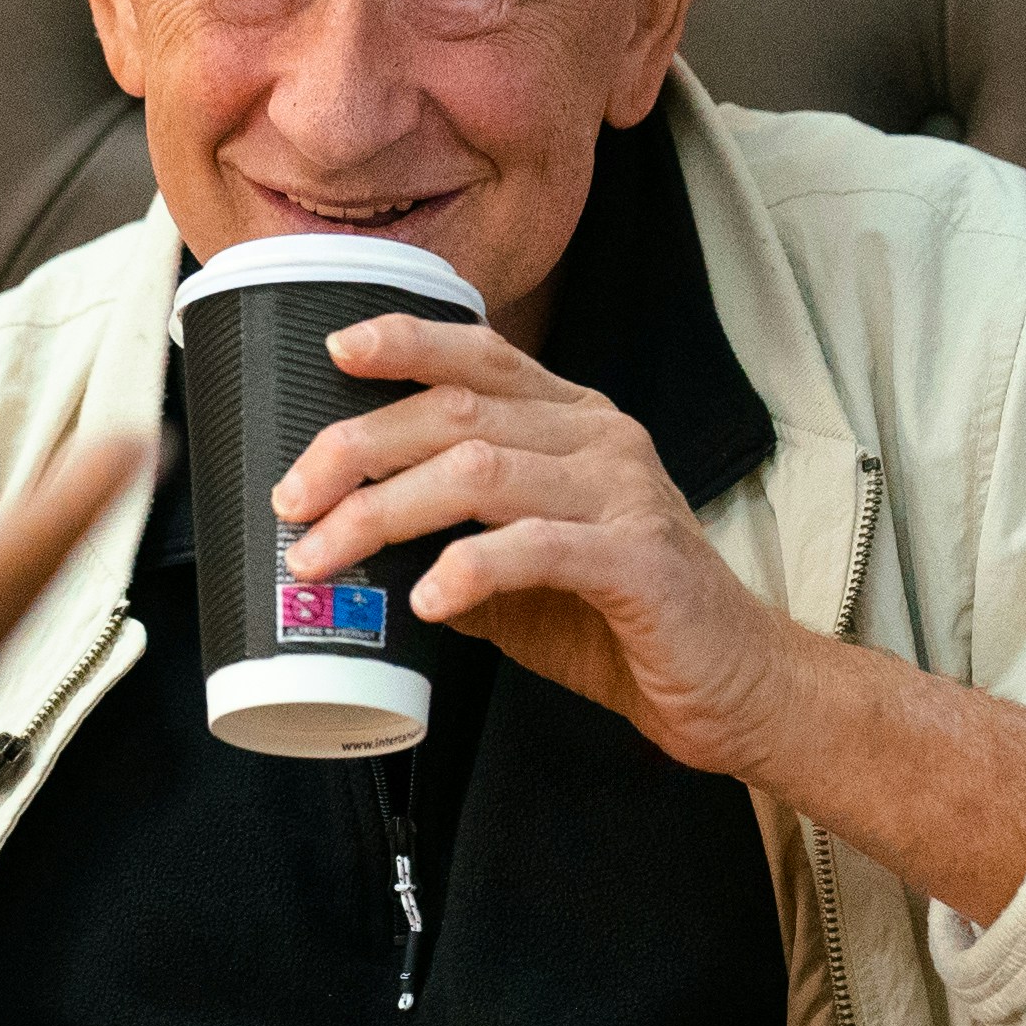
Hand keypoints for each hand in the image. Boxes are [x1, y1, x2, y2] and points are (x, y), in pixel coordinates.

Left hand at [275, 314, 805, 778]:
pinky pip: (535, 547)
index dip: (406, 341)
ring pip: (479, 470)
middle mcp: (599, 439)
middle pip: (455, 411)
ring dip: (384, 511)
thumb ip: (452, 536)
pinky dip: (467, 568)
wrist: (732, 684)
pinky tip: (426, 599)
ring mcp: (623, 493)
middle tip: (292, 500)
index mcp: (573, 422)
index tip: (334, 352)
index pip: (482, 355)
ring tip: (323, 555)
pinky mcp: (639, 560)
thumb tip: (348, 538)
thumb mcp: (521, 567)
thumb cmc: (621, 621)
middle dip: (356, 450)